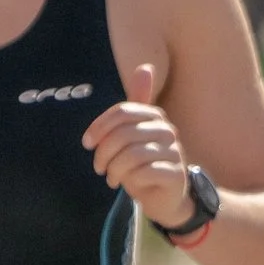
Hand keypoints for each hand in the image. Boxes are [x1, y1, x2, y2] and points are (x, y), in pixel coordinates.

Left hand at [82, 62, 195, 228]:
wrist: (165, 197)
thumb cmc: (143, 164)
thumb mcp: (132, 134)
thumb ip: (132, 108)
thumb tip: (145, 67)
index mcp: (155, 116)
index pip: (122, 112)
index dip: (99, 127)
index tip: (87, 144)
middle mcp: (168, 131)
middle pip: (124, 134)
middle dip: (104, 153)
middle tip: (99, 167)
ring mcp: (175, 153)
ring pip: (132, 154)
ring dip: (114, 169)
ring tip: (111, 177)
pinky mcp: (176, 174)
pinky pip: (144, 171)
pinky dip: (130, 179)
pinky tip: (129, 184)